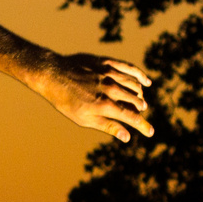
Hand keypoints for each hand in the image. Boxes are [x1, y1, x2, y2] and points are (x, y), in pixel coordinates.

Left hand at [27, 51, 154, 141]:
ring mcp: (110, 75)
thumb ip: (107, 126)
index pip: (132, 117)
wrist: (52, 75)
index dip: (143, 126)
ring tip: (139, 101)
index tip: (150, 132)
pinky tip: (146, 82)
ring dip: (139, 95)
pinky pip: (130, 69)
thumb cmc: (66, 101)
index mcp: (105, 106)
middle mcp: (111, 90)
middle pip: (136, 101)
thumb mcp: (84, 119)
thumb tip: (126, 137)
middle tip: (137, 114)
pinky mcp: (108, 63)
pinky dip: (140, 76)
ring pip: (135, 86)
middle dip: (139, 110)